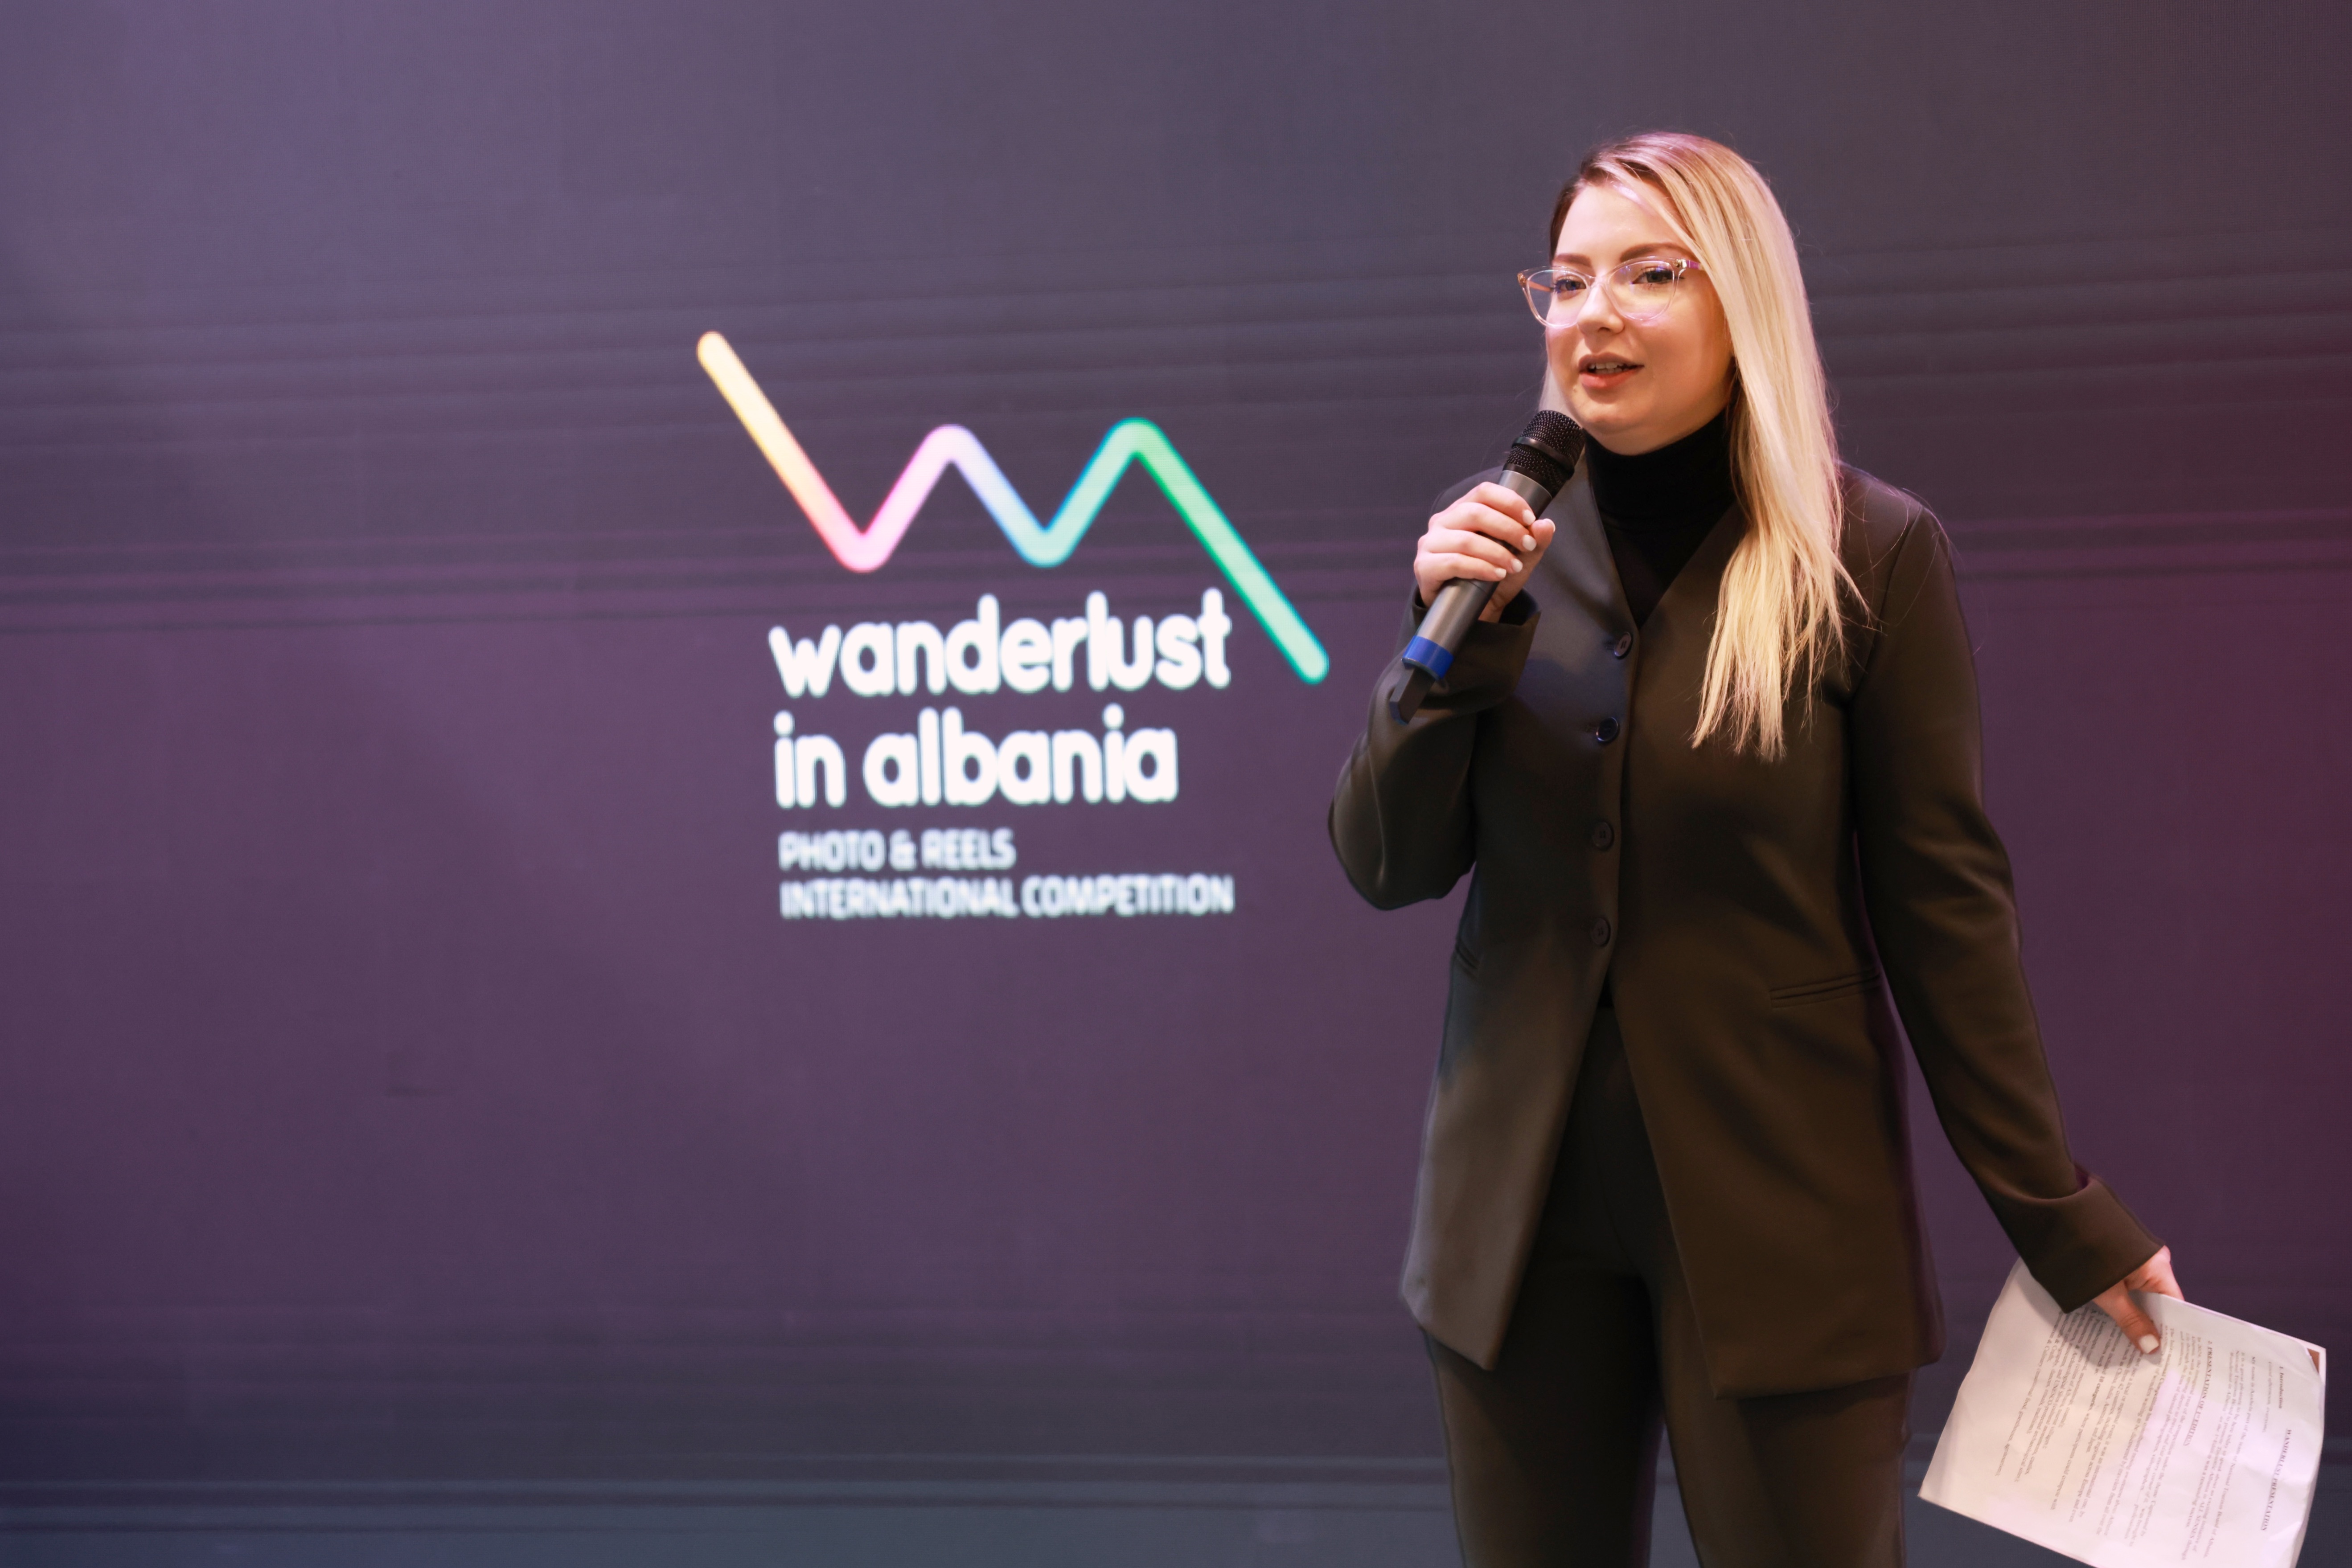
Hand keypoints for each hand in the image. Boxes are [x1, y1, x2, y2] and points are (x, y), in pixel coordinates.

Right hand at [1414, 483, 1555, 621]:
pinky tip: (1496, 575)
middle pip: (1475, 512)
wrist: (1472, 610)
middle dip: (1508, 528)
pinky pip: (1454, 563)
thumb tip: (1546, 525)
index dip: (1509, 501)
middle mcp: (1442, 522)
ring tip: (1515, 567)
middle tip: (1527, 545)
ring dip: (1497, 553)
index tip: (1530, 520)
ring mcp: (1430, 544)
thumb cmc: (1490, 577)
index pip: (1484, 492)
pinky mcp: (1425, 567)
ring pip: (1466, 540)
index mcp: (1461, 510)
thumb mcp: (1519, 558)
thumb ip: (1534, 541)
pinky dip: (1480, 568)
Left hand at [2092, 1246, 2181, 1354]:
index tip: (2171, 1352)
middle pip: (2159, 1301)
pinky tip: (2120, 1323)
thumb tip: (2152, 1348)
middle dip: (2153, 1326)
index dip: (2173, 1329)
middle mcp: (2153, 1262)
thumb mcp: (2109, 1295)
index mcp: (2159, 1267)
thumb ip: (2132, 1320)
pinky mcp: (2121, 1260)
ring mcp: (2137, 1260)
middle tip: (2150, 1355)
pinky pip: (2131, 1286)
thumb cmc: (2087, 1258)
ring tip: (2135, 1345)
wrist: (2060, 1222)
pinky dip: (2127, 1303)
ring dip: (2138, 1316)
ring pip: (2143, 1295)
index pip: (2175, 1305)